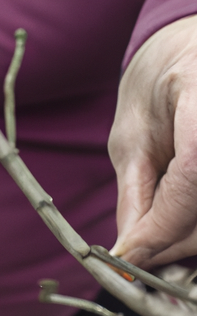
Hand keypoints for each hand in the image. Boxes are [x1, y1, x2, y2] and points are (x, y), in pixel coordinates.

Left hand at [109, 15, 196, 267]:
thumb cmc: (153, 93)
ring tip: (152, 240)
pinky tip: (176, 227)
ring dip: (188, 240)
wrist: (185, 57)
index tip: (126, 257)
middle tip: (135, 255)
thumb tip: (129, 252)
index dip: (160, 227)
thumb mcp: (129, 142)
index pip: (192, 175)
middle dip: (173, 242)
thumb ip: (134, 197)